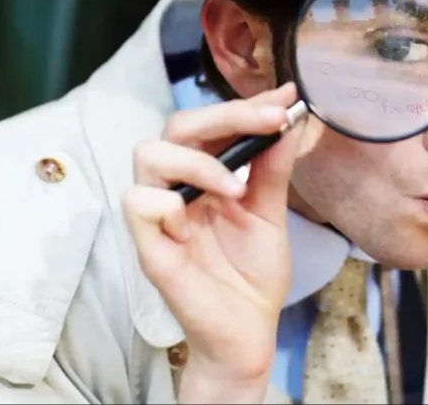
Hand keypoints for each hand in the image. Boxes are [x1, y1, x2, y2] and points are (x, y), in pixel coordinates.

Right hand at [121, 83, 301, 395]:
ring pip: (148, 154)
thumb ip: (274, 166)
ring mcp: (159, 216)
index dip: (244, 106)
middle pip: (176, 126)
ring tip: (235, 186)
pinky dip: (167, 203)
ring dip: (196, 160)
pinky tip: (194, 222)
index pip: (209, 123)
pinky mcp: (148, 247)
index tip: (284, 98)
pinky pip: (136, 203)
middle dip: (224, 116)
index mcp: (202, 174)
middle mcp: (176, 187)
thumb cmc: (252, 272)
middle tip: (269, 121)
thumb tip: (291, 116)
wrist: (250, 329)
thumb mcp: (270, 211)